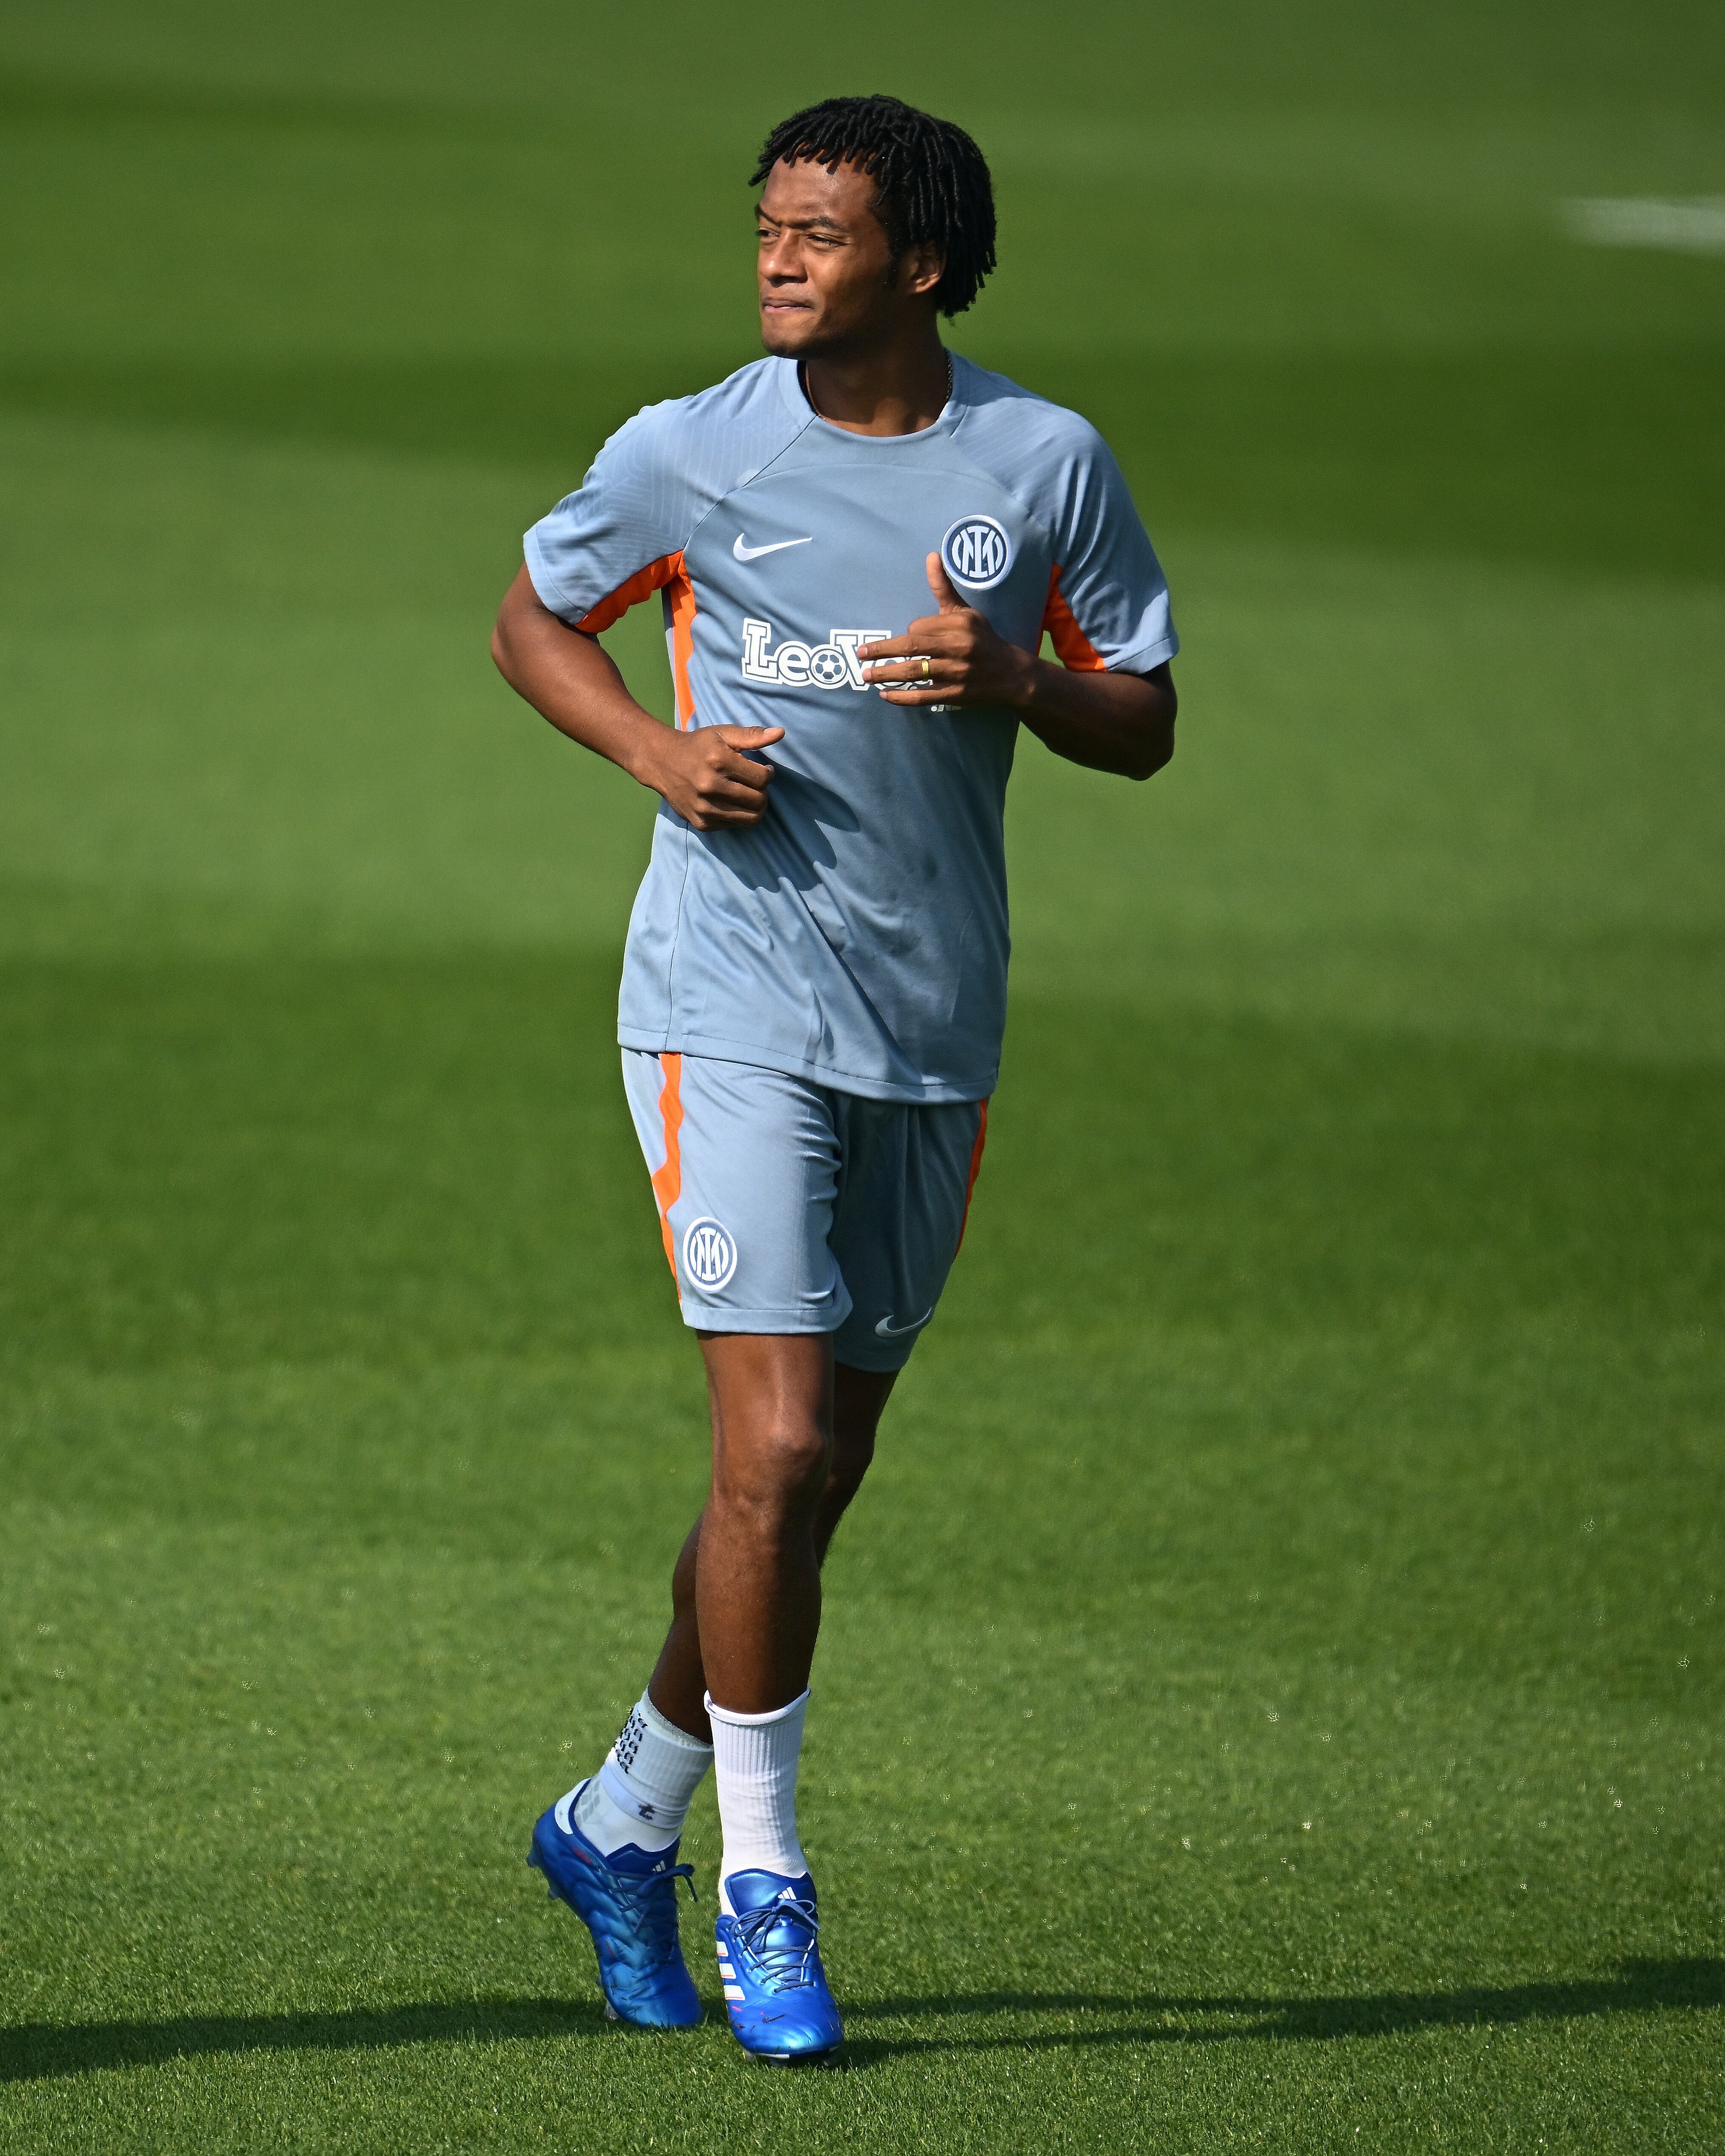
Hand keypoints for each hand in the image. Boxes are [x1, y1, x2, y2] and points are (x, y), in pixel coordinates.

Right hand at [637, 723, 784, 830]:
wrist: (661, 761)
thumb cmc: (697, 745)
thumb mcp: (723, 733)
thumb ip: (752, 735)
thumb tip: (780, 733)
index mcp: (718, 760)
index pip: (762, 778)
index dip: (769, 774)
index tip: (764, 770)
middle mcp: (710, 786)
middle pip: (759, 800)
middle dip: (763, 792)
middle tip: (755, 784)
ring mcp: (704, 807)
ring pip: (750, 818)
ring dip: (755, 807)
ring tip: (748, 795)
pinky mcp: (701, 823)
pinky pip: (734, 826)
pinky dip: (738, 816)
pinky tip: (730, 802)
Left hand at [861, 555, 1037, 708]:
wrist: (1012, 674)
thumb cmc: (983, 639)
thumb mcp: (965, 611)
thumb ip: (943, 588)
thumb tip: (931, 556)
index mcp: (959, 623)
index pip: (919, 627)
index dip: (907, 634)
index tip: (902, 641)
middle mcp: (959, 646)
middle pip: (912, 647)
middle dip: (883, 651)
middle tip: (860, 654)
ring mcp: (957, 672)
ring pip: (915, 672)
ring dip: (887, 674)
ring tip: (866, 675)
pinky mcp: (956, 694)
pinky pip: (924, 696)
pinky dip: (903, 698)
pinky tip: (885, 696)